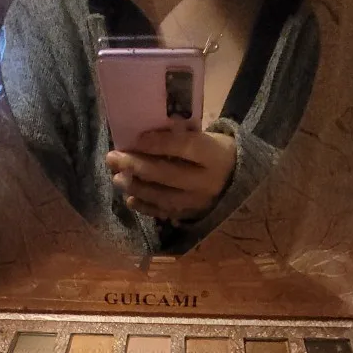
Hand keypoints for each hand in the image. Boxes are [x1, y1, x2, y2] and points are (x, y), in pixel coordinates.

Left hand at [106, 129, 236, 221]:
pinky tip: (130, 200)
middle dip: (136, 166)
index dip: (158, 143)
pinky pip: (166, 213)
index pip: (184, 147)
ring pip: (163, 196)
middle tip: (113, 158)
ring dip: (136, 188)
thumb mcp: (209, 138)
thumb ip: (183, 137)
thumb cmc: (218, 153)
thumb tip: (145, 136)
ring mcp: (199, 202)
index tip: (135, 139)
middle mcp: (207, 182)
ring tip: (117, 178)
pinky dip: (146, 207)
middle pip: (167, 174)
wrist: (239, 182)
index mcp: (214, 155)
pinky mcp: (193, 216)